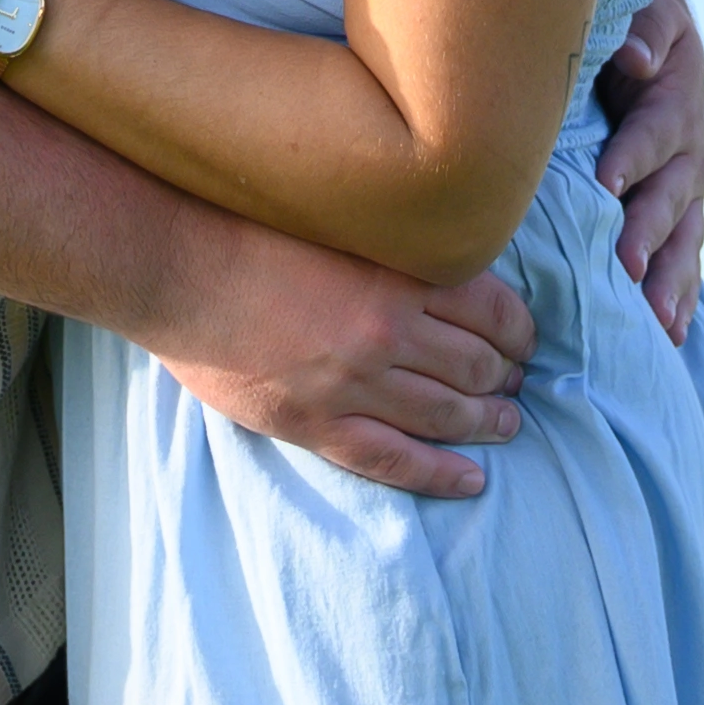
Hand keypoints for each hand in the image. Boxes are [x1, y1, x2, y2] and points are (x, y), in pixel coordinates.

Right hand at [149, 210, 538, 503]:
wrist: (180, 271)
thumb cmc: (248, 233)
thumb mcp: (339, 224)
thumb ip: (390, 249)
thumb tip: (436, 263)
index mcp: (399, 274)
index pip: (492, 309)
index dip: (519, 330)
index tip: (524, 338)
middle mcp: (389, 330)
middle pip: (477, 364)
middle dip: (507, 376)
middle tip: (517, 381)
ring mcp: (355, 383)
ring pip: (447, 413)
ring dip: (488, 421)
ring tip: (507, 423)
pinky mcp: (319, 424)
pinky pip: (395, 461)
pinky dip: (441, 473)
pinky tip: (471, 480)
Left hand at [594, 0, 703, 342]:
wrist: (656, 36)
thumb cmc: (639, 22)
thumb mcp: (649, 10)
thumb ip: (644, 27)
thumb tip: (636, 57)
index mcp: (676, 100)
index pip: (654, 133)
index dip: (633, 158)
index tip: (607, 185)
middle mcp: (688, 152)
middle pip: (671, 197)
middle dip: (648, 233)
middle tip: (627, 267)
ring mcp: (687, 189)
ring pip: (682, 240)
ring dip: (669, 280)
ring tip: (657, 323)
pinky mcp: (678, 215)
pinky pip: (683, 259)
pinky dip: (679, 296)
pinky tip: (670, 335)